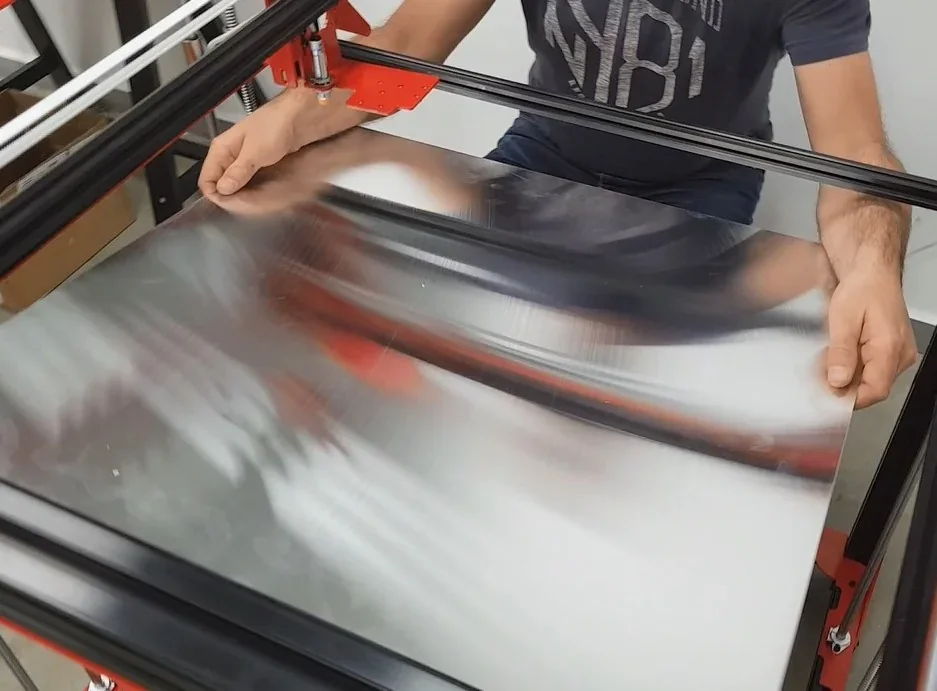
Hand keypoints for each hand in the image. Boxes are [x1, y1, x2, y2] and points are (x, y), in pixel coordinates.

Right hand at [199, 88, 367, 196]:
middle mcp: (232, 154)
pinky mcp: (261, 163)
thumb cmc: (277, 122)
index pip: (207, 178)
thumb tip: (223, 188)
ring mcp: (247, 159)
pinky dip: (255, 191)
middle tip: (245, 206)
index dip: (216, 194)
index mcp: (223, 148)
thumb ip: (238, 172)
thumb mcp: (255, 151)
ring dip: (244, 196)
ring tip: (255, 203)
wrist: (301, 117)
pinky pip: (252, 182)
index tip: (228, 203)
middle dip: (232, 197)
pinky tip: (262, 196)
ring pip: (237, 185)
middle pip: (222, 184)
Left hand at [826, 266, 916, 408]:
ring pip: (869, 380)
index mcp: (890, 348)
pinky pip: (871, 370)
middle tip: (817, 375)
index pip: (875, 391)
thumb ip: (841, 352)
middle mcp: (900, 356)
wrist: (873, 275)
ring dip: (845, 376)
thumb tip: (838, 381)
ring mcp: (897, 355)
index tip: (825, 396)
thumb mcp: (843, 320)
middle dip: (842, 386)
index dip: (849, 399)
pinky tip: (836, 358)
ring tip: (824, 362)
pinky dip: (851, 368)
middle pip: (870, 387)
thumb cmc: (861, 291)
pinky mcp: (890, 353)